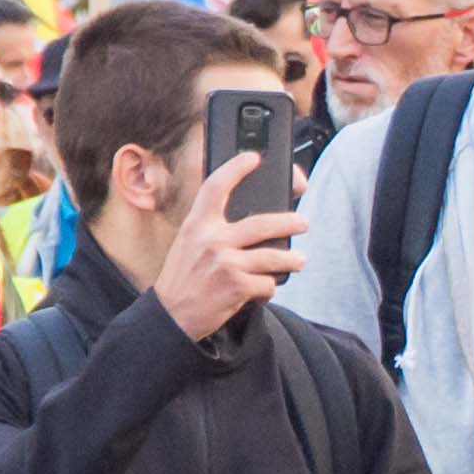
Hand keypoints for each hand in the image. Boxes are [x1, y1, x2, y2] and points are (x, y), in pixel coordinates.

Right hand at [152, 149, 304, 342]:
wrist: (170, 315)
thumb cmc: (183, 277)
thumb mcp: (188, 243)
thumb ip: (211, 228)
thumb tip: (249, 220)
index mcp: (197, 224)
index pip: (215, 187)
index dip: (235, 168)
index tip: (253, 158)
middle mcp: (211, 240)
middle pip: (261, 223)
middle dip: (289, 222)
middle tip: (302, 222)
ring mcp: (225, 264)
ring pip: (272, 257)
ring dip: (291, 259)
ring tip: (299, 260)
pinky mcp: (236, 287)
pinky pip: (267, 283)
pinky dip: (269, 287)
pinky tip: (264, 289)